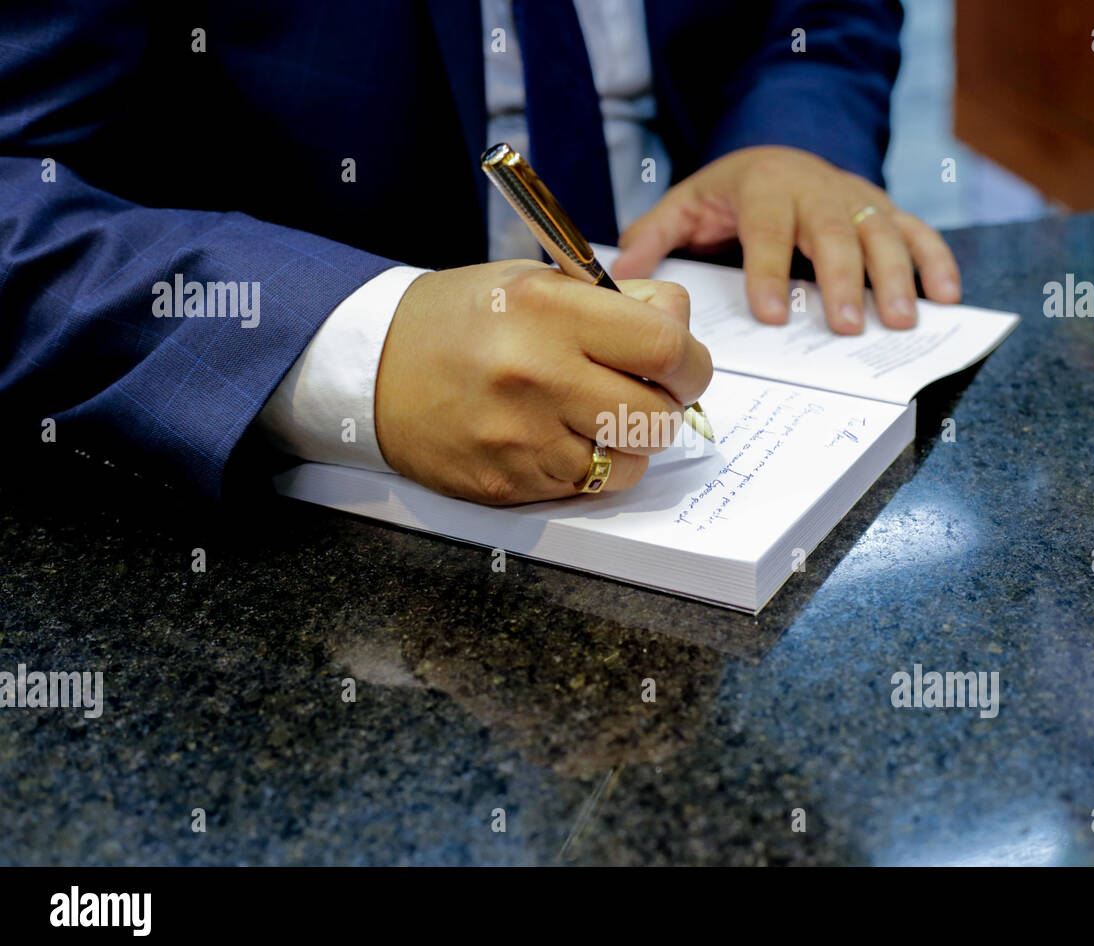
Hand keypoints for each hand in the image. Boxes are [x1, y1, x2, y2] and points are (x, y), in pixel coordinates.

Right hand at [374, 261, 710, 504]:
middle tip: (647, 394)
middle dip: (668, 406)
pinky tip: (565, 441)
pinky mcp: (508, 482)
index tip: (682, 365)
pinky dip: (593, 468)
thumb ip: (617, 302)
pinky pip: (589, 487)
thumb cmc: (462, 319)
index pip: (667, 347)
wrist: (372, 367)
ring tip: (600, 418)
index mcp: (549, 309)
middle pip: (658, 413)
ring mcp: (521, 435)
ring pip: (632, 460)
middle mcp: (536, 373)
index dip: (690, 362)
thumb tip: (682, 330)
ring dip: (632, 443)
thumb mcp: (537, 281)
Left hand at [610, 145, 960, 331]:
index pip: (766, 230)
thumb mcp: (686, 204)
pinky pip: (918, 231)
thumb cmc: (731, 192)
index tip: (772, 315)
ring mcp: (857, 198)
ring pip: (883, 232)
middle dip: (843, 280)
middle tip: (847, 327)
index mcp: (765, 186)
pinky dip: (937, 261)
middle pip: (834, 233)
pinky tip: (947, 297)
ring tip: (901, 321)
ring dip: (897, 277)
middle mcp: (817, 188)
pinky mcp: (884, 210)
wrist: (778, 153)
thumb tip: (622, 276)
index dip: (769, 271)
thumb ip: (656, 236)